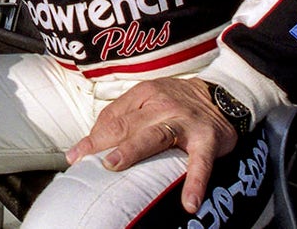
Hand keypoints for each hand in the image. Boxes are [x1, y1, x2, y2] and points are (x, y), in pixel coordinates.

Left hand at [65, 77, 237, 213]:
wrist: (222, 97)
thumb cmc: (176, 103)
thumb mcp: (148, 99)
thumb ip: (122, 116)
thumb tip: (91, 142)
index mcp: (144, 94)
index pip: (112, 117)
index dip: (92, 138)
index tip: (74, 157)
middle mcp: (162, 105)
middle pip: (127, 125)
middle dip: (104, 143)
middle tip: (86, 161)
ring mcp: (185, 122)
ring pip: (155, 136)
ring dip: (134, 151)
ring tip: (115, 167)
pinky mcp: (207, 139)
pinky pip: (200, 162)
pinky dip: (195, 181)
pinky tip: (189, 202)